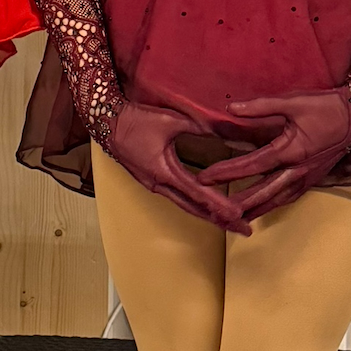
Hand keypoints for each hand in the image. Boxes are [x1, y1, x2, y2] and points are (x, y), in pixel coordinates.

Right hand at [107, 101, 253, 236]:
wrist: (105, 122)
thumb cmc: (136, 121)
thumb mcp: (171, 121)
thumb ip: (199, 127)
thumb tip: (223, 131)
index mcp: (165, 173)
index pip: (199, 195)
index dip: (221, 206)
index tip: (239, 216)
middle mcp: (160, 185)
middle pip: (195, 209)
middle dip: (221, 220)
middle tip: (244, 229)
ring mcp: (154, 185)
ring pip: (186, 206)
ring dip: (209, 215)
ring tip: (230, 222)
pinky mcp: (152, 181)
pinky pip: (178, 199)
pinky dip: (196, 205)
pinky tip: (206, 207)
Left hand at [200, 88, 350, 220]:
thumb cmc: (326, 107)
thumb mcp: (293, 101)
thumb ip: (261, 106)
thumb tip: (232, 108)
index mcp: (291, 151)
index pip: (252, 165)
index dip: (226, 172)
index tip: (204, 177)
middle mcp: (298, 170)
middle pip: (261, 193)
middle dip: (234, 201)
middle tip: (210, 208)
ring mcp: (306, 178)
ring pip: (275, 201)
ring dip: (252, 210)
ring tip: (230, 219)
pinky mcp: (311, 180)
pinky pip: (287, 198)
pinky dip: (270, 206)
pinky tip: (258, 211)